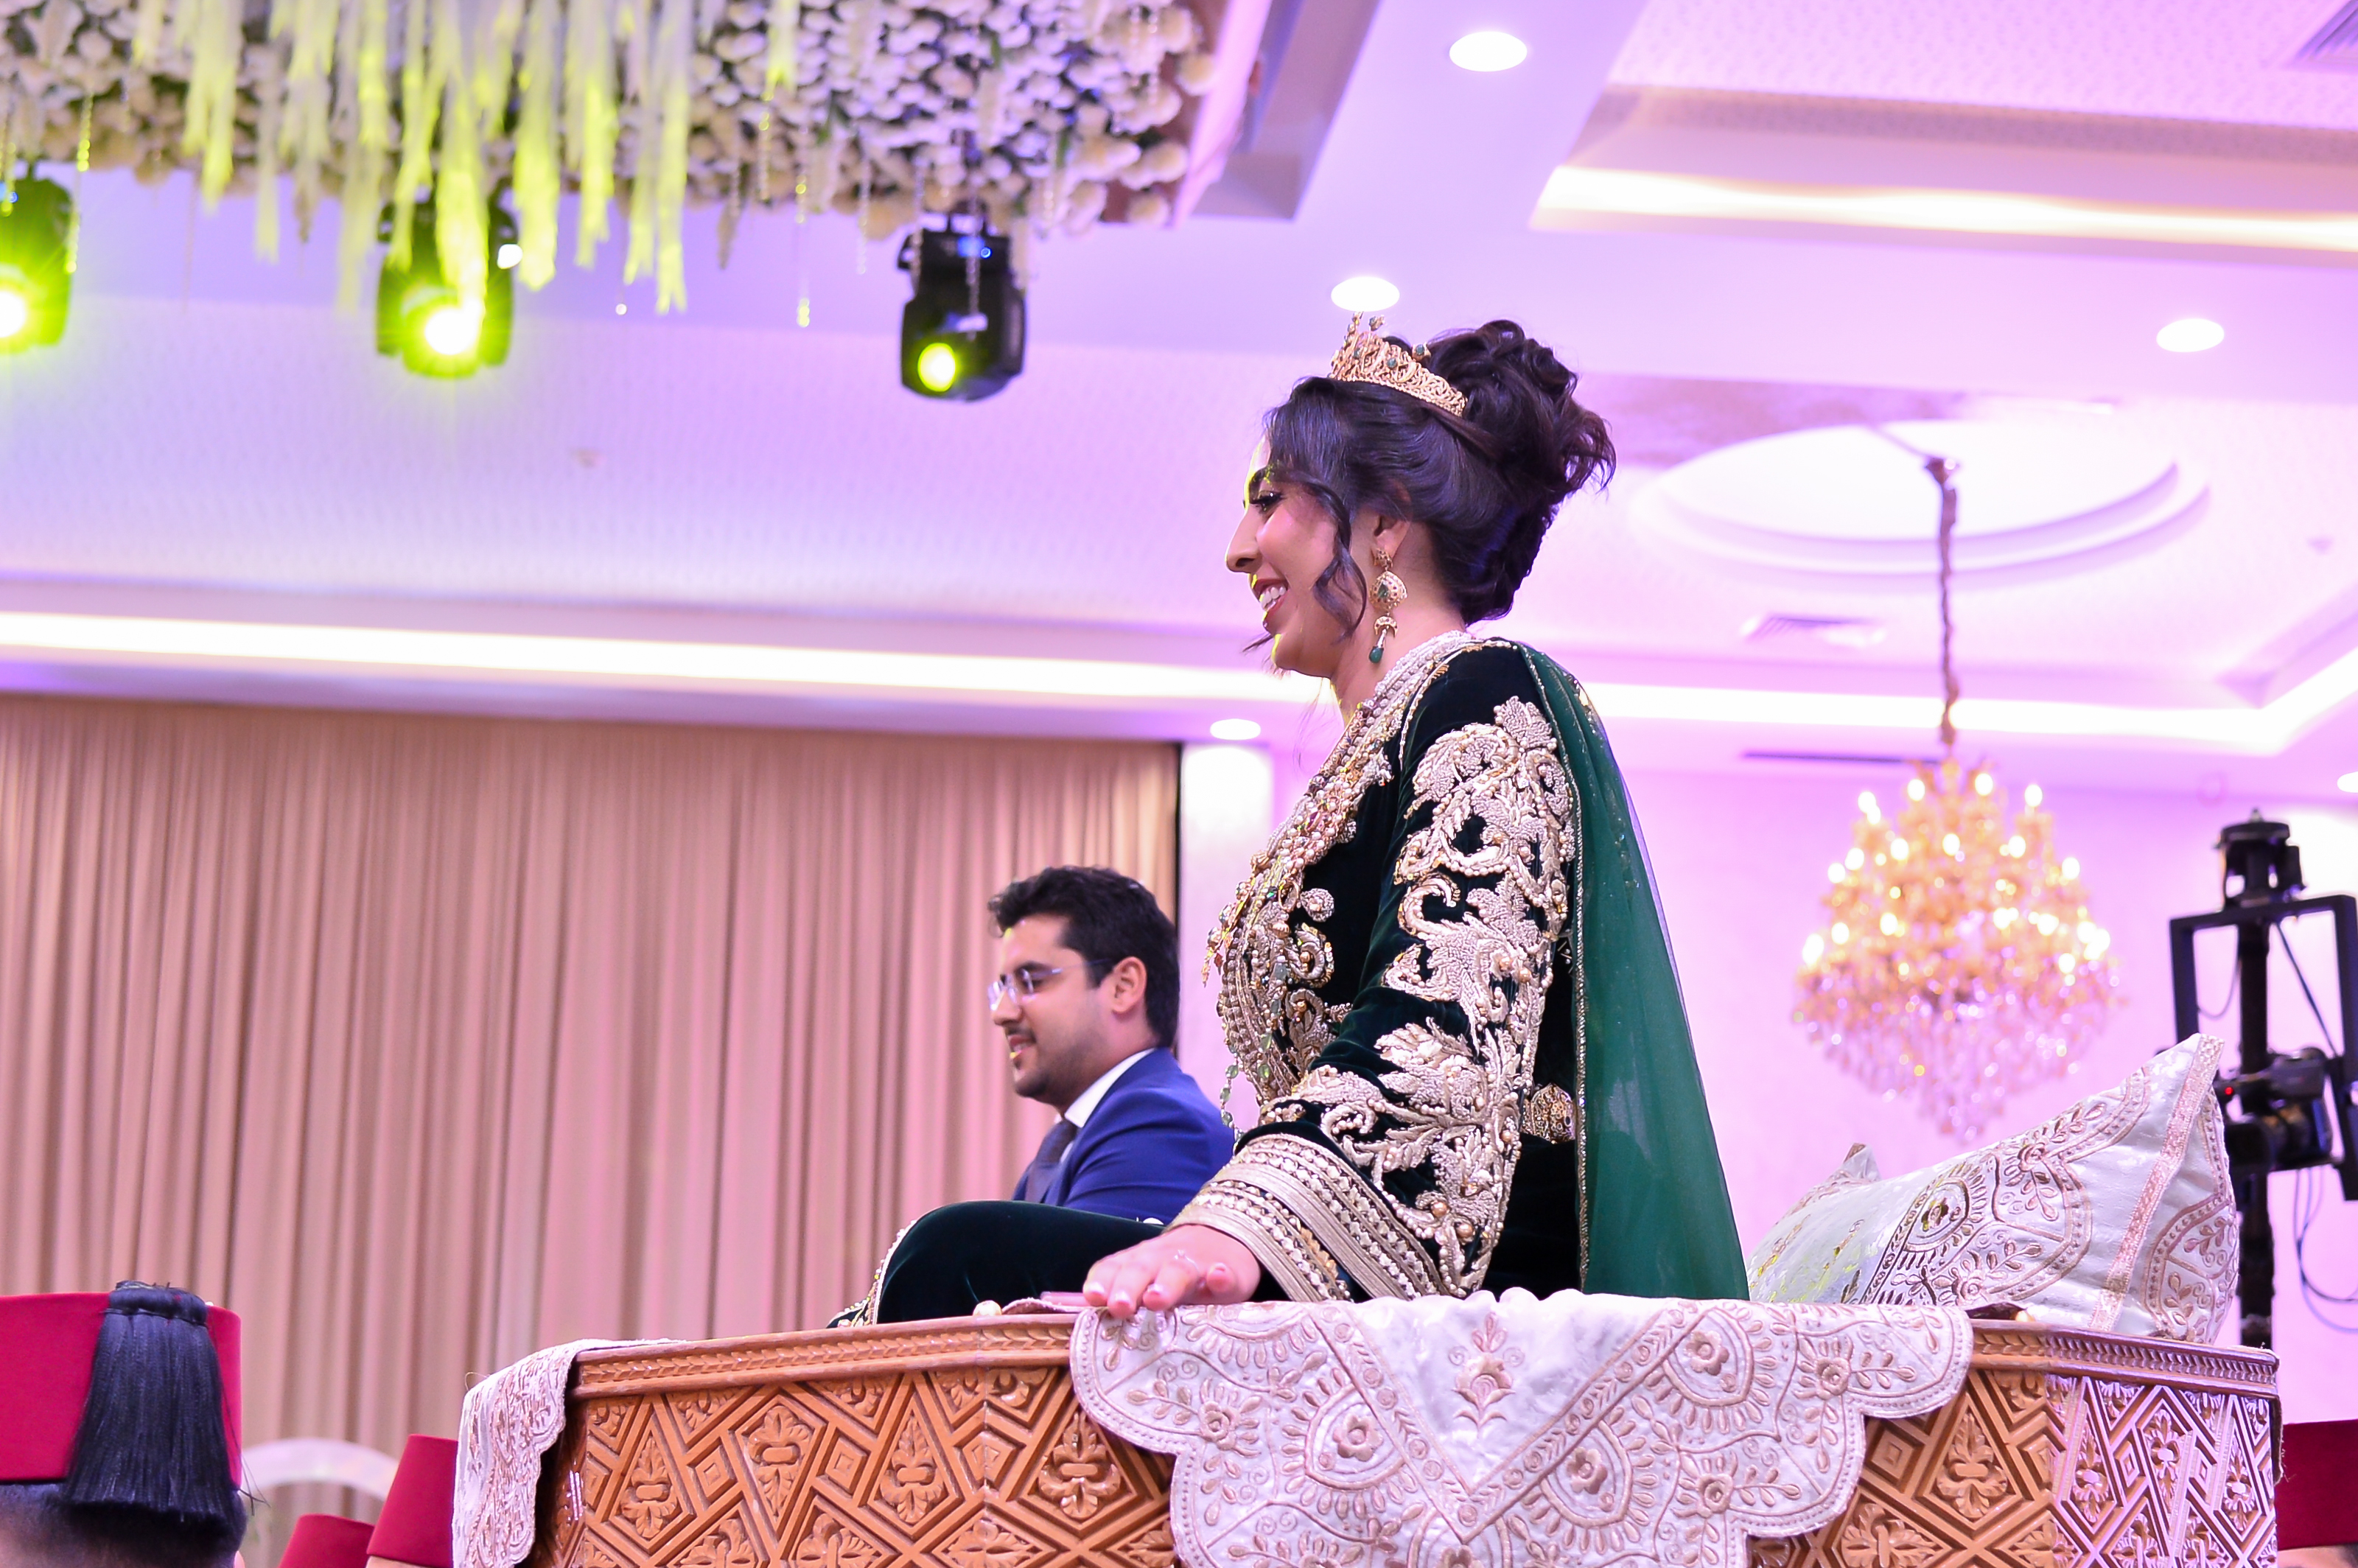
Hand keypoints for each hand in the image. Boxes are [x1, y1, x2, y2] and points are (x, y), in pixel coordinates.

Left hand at [1082, 1224, 1261, 1318]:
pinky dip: (1221, 1276)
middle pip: (1142, 1269)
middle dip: (1129, 1286)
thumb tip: (1072, 1302)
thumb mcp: (1145, 1278)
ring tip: (1157, 1299)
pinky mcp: (1227, 1275)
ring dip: (1167, 1283)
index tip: (1093, 1297)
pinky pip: (1224, 1275)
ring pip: (1179, 1271)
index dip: (1103, 1280)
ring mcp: (1196, 1266)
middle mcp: (1162, 1261)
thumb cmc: (1172, 1272)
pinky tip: (1219, 1277)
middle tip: (1119, 1306)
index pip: (1114, 1267)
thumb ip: (1115, 1292)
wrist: (1224, 1241)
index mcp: (1138, 1263)